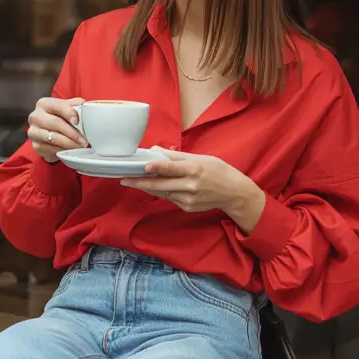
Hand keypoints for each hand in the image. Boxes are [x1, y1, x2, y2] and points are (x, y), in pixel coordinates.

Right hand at [28, 97, 87, 162]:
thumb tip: (83, 105)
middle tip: (84, 140)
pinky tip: (72, 151)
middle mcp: (36, 116)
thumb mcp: (66, 110)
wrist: (48, 137)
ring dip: (70, 143)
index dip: (70, 113)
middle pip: (56, 123)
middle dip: (72, 133)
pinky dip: (64, 150)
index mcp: (44, 104)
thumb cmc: (59, 120)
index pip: (58, 106)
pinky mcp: (36, 146)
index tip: (78, 122)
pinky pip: (51, 149)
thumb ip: (74, 106)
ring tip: (81, 146)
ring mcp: (33, 132)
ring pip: (53, 138)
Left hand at [131, 150, 266, 233]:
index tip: (143, 166)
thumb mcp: (201, 158)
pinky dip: (161, 191)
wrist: (234, 193)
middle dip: (141, 182)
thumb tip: (155, 151)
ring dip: (147, 187)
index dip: (157, 167)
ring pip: (163, 192)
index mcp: (195, 170)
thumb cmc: (218, 171)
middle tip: (124, 179)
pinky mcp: (187, 207)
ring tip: (132, 181)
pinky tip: (154, 187)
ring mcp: (189, 199)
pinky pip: (170, 198)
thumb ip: (176, 156)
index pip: (172, 168)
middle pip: (161, 185)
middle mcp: (191, 186)